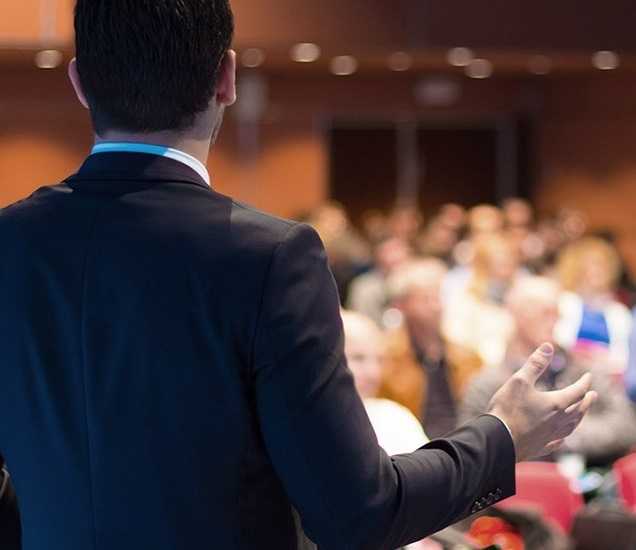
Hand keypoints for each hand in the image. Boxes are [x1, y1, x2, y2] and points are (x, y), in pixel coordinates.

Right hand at [488, 343, 596, 461]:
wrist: (498, 440)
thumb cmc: (508, 409)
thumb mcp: (519, 380)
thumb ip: (535, 364)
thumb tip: (548, 346)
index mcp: (556, 404)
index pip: (577, 391)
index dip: (584, 382)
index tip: (588, 376)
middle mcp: (558, 422)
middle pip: (578, 410)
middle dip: (586, 401)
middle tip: (593, 395)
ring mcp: (550, 436)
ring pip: (571, 427)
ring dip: (579, 418)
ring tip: (581, 414)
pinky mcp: (541, 447)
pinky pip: (558, 442)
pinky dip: (564, 437)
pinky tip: (563, 438)